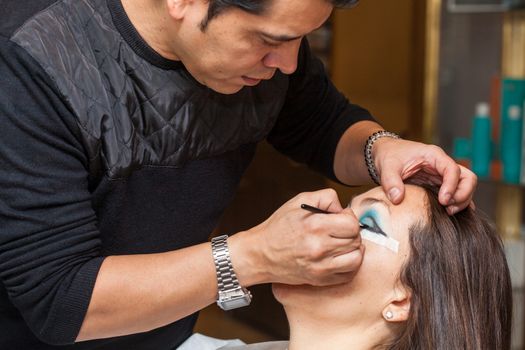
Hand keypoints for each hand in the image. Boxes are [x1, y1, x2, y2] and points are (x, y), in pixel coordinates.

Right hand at [230, 189, 363, 286]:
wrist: (260, 254)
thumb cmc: (279, 227)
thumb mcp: (298, 201)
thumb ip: (326, 197)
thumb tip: (343, 209)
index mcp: (315, 226)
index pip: (352, 225)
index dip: (349, 219)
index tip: (340, 219)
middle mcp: (319, 248)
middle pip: (355, 240)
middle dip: (350, 233)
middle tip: (338, 231)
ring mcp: (321, 267)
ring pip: (356, 258)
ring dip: (353, 249)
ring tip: (341, 244)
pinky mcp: (320, 280)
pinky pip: (348, 274)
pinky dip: (348, 265)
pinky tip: (338, 257)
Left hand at [373, 137, 476, 214]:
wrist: (386, 153)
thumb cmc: (389, 155)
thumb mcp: (387, 166)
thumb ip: (391, 182)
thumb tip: (397, 199)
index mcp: (433, 155)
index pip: (452, 169)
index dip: (452, 186)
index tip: (443, 201)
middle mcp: (442, 164)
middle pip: (467, 178)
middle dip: (463, 194)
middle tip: (448, 208)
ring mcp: (442, 175)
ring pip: (465, 186)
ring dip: (462, 200)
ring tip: (448, 212)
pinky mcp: (438, 184)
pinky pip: (455, 193)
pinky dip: (457, 202)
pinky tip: (451, 213)